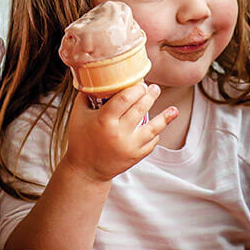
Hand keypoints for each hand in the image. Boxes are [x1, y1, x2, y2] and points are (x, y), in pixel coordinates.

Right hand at [63, 83, 177, 183]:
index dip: (136, 89)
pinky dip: (156, 133)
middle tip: (155, 89)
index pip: (124, 99)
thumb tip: (94, 79)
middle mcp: (118, 133)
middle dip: (150, 96)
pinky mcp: (136, 156)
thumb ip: (85, 96)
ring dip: (164, 116)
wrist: (86, 170)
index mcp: (104, 120)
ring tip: (173, 109)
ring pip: (153, 127)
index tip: (140, 84)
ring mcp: (129, 145)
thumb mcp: (77, 116)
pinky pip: (152, 142)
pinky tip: (160, 126)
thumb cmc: (80, 141)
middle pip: (140, 109)